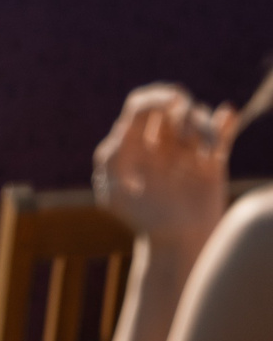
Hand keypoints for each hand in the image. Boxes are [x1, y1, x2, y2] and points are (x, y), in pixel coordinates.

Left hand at [93, 82, 240, 248]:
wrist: (176, 243)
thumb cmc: (141, 220)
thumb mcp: (115, 192)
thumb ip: (114, 159)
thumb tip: (124, 126)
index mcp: (131, 143)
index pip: (141, 105)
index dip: (155, 97)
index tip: (173, 100)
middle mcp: (158, 141)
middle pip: (171, 104)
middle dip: (180, 108)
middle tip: (184, 131)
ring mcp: (186, 149)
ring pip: (196, 116)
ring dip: (201, 125)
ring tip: (204, 152)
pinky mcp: (212, 160)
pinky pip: (221, 130)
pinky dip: (224, 121)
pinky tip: (227, 116)